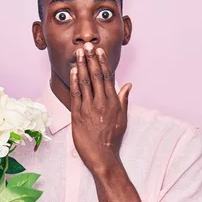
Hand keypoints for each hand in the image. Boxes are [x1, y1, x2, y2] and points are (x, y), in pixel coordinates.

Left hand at [70, 42, 131, 173]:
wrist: (103, 156)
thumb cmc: (113, 139)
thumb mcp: (123, 118)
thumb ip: (124, 99)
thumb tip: (128, 85)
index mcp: (113, 102)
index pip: (107, 77)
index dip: (102, 62)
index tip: (98, 51)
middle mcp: (102, 102)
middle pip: (95, 76)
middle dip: (91, 59)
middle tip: (87, 46)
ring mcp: (89, 108)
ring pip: (85, 82)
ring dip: (82, 66)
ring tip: (78, 53)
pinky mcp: (78, 115)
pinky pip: (76, 94)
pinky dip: (74, 81)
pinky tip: (74, 70)